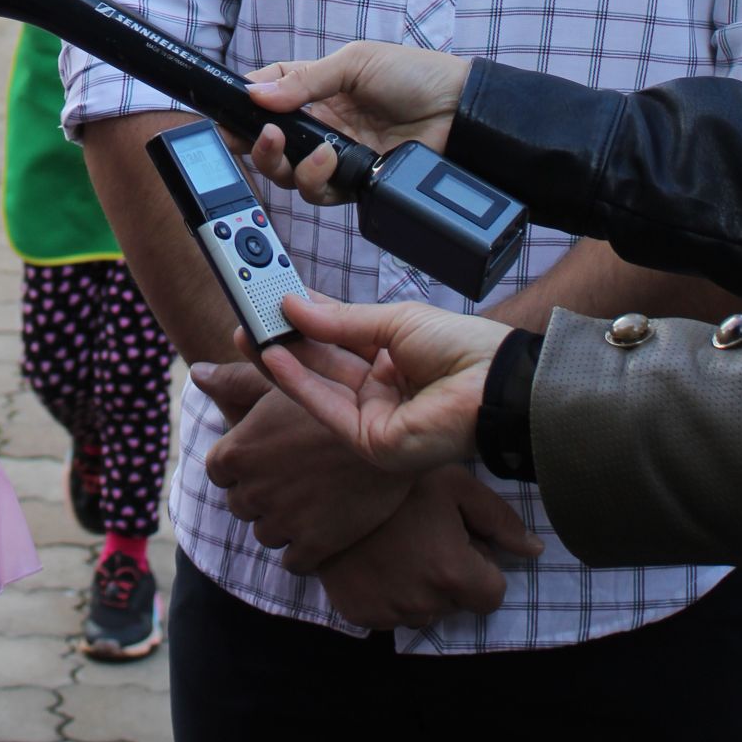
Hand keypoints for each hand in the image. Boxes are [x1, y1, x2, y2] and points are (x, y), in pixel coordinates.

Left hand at [193, 354, 404, 569]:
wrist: (397, 430)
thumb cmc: (339, 397)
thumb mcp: (287, 383)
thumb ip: (236, 380)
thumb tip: (198, 372)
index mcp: (237, 451)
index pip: (218, 471)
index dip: (241, 464)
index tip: (265, 456)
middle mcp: (252, 491)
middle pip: (241, 504)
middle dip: (260, 492)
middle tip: (294, 475)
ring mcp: (283, 522)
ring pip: (266, 534)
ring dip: (282, 522)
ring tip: (312, 498)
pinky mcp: (314, 547)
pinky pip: (294, 561)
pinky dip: (305, 549)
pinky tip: (324, 524)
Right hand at [242, 43, 472, 200]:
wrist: (461, 111)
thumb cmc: (414, 75)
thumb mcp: (356, 62)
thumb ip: (305, 80)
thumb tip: (256, 94)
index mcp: (317, 89)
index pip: (268, 94)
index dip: (244, 106)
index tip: (227, 115)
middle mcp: (322, 124)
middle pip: (272, 144)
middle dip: (258, 147)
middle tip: (263, 139)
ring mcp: (338, 154)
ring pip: (291, 174)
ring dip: (289, 166)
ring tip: (314, 152)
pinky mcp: (356, 181)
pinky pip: (323, 192)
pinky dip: (319, 181)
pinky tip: (332, 163)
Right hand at [259, 295, 503, 476]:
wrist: (494, 385)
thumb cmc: (460, 348)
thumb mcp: (394, 322)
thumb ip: (341, 321)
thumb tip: (295, 304)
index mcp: (391, 360)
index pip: (337, 338)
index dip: (305, 319)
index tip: (273, 299)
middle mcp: (380, 391)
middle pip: (322, 364)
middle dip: (285, 339)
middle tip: (249, 315)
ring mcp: (374, 419)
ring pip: (317, 387)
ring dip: (281, 360)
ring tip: (247, 332)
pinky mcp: (370, 443)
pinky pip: (326, 409)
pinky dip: (297, 384)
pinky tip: (272, 358)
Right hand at [313, 468, 540, 632]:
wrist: (329, 485)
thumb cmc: (400, 483)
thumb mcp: (456, 486)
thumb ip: (500, 521)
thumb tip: (535, 551)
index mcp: (453, 574)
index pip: (491, 594)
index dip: (480, 568)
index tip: (459, 542)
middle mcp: (424, 604)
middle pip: (456, 603)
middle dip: (449, 578)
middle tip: (425, 539)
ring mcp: (388, 614)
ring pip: (423, 612)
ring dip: (419, 589)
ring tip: (399, 548)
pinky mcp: (359, 615)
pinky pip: (389, 616)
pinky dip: (387, 595)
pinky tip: (377, 562)